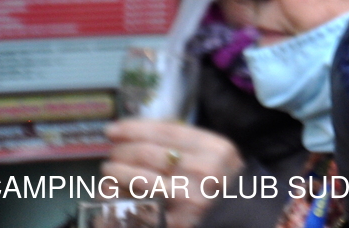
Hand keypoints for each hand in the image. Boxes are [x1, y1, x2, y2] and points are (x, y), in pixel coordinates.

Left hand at [104, 120, 244, 227]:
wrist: (239, 217)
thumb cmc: (222, 182)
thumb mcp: (215, 154)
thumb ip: (185, 142)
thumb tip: (139, 132)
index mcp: (214, 148)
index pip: (166, 131)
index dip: (134, 128)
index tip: (113, 129)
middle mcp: (203, 171)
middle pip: (148, 154)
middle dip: (122, 151)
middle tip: (112, 153)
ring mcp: (190, 198)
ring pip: (138, 179)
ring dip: (115, 173)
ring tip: (109, 170)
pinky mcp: (177, 221)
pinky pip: (137, 206)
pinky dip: (118, 198)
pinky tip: (111, 193)